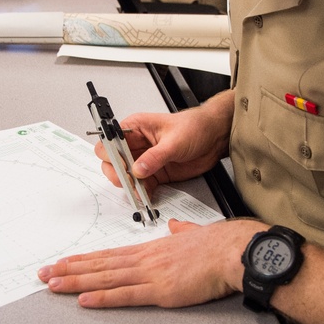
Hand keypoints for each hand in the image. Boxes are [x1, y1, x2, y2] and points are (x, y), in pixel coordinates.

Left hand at [38, 218, 265, 307]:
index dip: (84, 259)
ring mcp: (151, 274)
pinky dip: (103, 297)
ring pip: (105, 278)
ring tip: (52, 284)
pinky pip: (125, 295)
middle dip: (69, 269)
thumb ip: (182, 233)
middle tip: (43, 273)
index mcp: (152, 250)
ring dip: (76, 282)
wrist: (234, 251)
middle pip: (100, 264)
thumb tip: (175, 229)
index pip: (110, 255)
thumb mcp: (195, 234)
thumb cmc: (220, 245)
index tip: (64, 262)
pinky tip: (84, 300)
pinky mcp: (161, 290)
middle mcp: (146, 260)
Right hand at [95, 92, 233, 194]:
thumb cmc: (195, 127)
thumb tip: (138, 169)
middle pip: (113, 162)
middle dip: (118, 173)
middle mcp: (137, 145)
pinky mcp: (155, 173)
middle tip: (129, 180)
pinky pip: (142, 186)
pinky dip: (142, 193)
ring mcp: (145, 160)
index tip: (121, 164)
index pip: (110, 141)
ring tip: (139, 191)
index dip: (111, 154)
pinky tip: (147, 196)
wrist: (214, 137)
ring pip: (126, 177)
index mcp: (135, 128)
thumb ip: (155, 156)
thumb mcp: (174, 141)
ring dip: (130, 186)